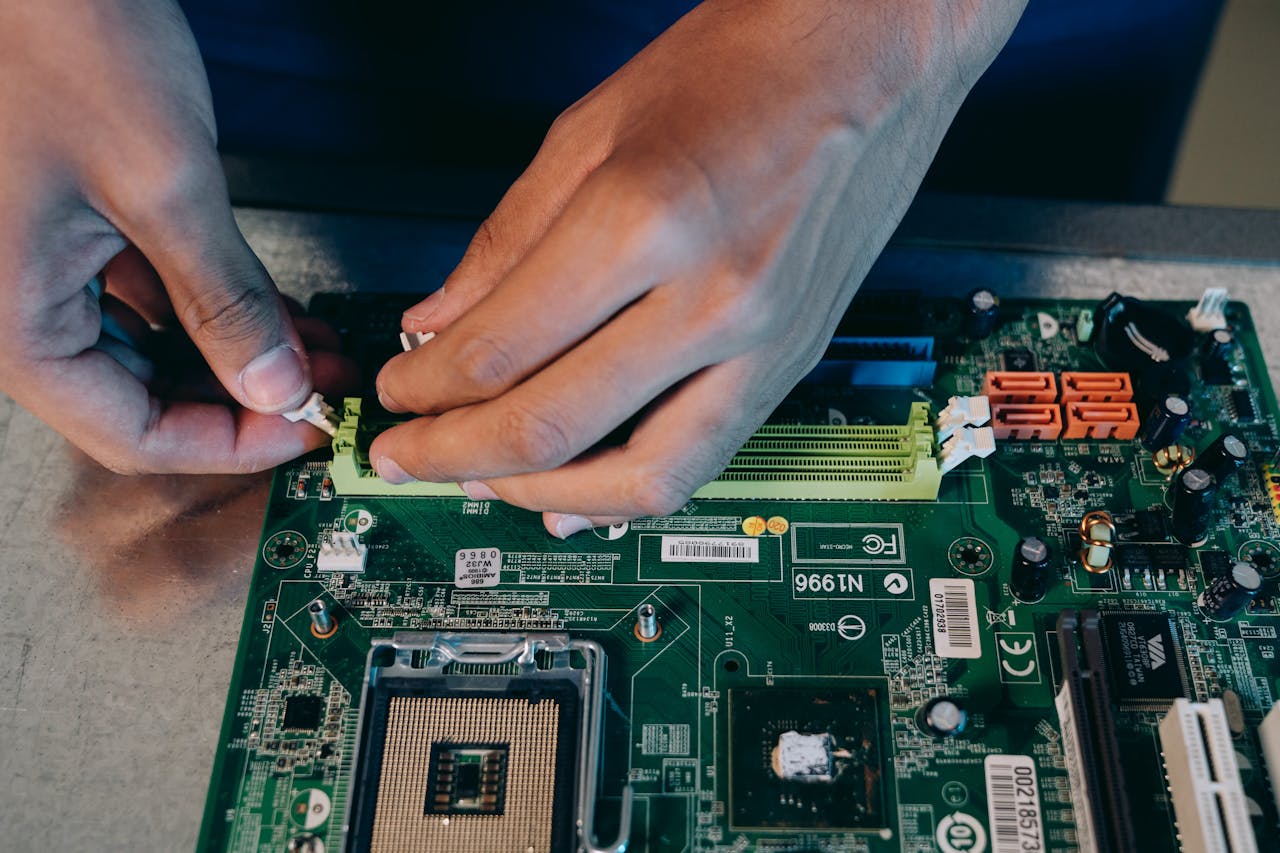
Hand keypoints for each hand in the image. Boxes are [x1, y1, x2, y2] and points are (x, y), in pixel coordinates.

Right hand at [0, 1, 351, 473]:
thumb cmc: (55, 39)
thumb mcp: (162, 185)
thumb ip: (223, 299)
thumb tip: (272, 383)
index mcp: (13, 320)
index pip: (130, 434)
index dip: (229, 444)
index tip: (303, 428)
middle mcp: (15, 307)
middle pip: (139, 401)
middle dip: (241, 399)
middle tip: (321, 387)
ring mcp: (39, 270)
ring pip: (148, 354)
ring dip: (234, 355)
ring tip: (313, 347)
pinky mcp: (68, 234)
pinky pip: (143, 299)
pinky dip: (210, 309)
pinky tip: (272, 305)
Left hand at [373, 0, 1023, 534]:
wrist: (868, 54)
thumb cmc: (738, 66)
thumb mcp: (591, 129)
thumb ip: (506, 241)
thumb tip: (439, 323)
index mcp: (646, 219)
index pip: (502, 348)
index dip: (426, 387)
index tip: (395, 393)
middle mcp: (713, 297)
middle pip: (554, 426)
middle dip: (454, 455)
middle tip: (405, 458)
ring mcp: (765, 341)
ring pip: (639, 477)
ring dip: (541, 494)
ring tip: (485, 482)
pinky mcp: (794, 362)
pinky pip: (704, 462)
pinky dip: (629, 493)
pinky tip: (579, 497)